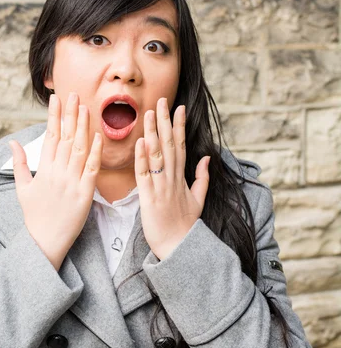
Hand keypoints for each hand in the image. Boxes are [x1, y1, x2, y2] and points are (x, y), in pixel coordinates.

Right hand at [8, 92, 102, 269]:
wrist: (46, 241)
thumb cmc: (35, 215)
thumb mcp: (22, 188)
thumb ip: (19, 164)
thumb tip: (12, 142)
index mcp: (43, 170)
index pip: (50, 136)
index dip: (54, 116)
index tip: (57, 99)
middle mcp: (57, 173)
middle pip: (65, 138)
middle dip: (70, 115)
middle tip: (75, 94)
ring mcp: (72, 182)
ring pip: (79, 149)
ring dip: (83, 127)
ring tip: (86, 108)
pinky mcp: (85, 194)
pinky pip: (92, 169)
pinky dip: (95, 152)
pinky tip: (98, 137)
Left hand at [135, 97, 209, 260]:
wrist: (178, 247)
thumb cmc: (185, 225)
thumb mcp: (199, 199)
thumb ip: (202, 177)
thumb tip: (207, 158)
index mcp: (182, 177)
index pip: (181, 145)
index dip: (179, 126)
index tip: (178, 107)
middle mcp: (172, 178)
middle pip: (169, 145)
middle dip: (165, 121)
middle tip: (162, 100)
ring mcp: (161, 187)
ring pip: (157, 155)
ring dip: (153, 133)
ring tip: (150, 114)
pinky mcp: (149, 198)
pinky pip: (145, 175)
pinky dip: (142, 158)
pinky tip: (141, 142)